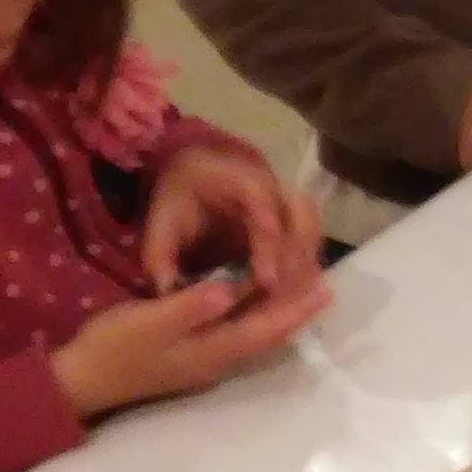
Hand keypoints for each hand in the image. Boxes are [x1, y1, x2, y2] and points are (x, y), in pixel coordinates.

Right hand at [50, 269, 330, 420]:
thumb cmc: (113, 347)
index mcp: (212, 350)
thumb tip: (230, 289)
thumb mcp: (150, 321)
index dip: (296, 308)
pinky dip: (253, 313)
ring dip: (278, 312)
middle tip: (325, 284)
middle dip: (296, 310)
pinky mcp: (190, 353)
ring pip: (253, 333)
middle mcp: (217, 358)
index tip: (326, 288)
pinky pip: (236, 331)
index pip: (266, 328)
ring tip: (302, 287)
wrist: (80, 380)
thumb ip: (192, 306)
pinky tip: (254, 298)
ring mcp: (203, 358)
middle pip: (267, 332)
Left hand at [143, 145, 325, 299]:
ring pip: (311, 221)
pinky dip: (308, 259)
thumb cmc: (178, 204)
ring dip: (305, 257)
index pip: (260, 201)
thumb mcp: (160, 226)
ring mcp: (284, 196)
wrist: (192, 182)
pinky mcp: (292, 213)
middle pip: (299, 209)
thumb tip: (169, 291)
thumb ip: (160, 257)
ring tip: (292, 294)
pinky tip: (297, 288)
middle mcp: (268, 183)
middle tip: (280, 291)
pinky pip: (312, 233)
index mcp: (233, 177)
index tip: (265, 280)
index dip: (267, 241)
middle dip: (294, 253)